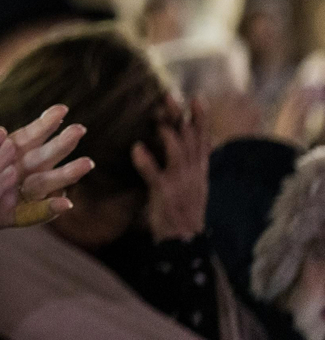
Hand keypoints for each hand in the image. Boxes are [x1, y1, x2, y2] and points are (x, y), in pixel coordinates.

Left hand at [0, 104, 92, 233]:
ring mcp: (17, 195)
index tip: (61, 109)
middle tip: (79, 129)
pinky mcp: (12, 215)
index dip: (44, 123)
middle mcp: (16, 173)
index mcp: (4, 154)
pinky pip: (34, 213)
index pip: (28, 136)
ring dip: (66, 173)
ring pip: (46, 182)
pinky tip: (65, 203)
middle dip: (61, 144)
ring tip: (85, 163)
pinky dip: (49, 209)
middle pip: (43, 156)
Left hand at [133, 97, 209, 241]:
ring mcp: (181, 184)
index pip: (203, 139)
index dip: (201, 119)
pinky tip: (136, 149)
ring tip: (156, 121)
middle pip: (190, 140)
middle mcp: (193, 173)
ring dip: (168, 136)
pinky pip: (155, 176)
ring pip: (178, 154)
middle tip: (170, 95)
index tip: (197, 98)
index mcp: (199, 170)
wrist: (185, 243)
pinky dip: (146, 162)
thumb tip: (178, 140)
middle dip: (183, 117)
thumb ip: (187, 163)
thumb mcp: (192, 184)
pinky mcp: (165, 195)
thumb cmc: (183, 211)